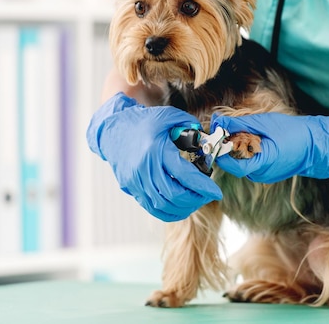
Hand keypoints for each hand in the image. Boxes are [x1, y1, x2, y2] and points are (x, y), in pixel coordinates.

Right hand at [86, 92, 221, 221]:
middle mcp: (145, 169)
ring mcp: (136, 182)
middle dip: (196, 199)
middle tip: (208, 195)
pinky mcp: (132, 189)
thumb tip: (206, 139)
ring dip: (184, 207)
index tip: (216, 192)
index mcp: (156, 150)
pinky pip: (153, 208)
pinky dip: (170, 212)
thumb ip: (189, 124)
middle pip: (174, 195)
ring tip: (197, 200)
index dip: (202, 186)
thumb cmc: (142, 122)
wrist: (112, 130)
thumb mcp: (167, 116)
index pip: (184, 175)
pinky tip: (182, 206)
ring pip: (163, 206)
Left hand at [211, 112, 328, 182]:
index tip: (216, 136)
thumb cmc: (292, 132)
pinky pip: (249, 162)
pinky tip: (254, 139)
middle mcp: (260, 174)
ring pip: (241, 162)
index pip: (232, 165)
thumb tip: (216, 122)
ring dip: (237, 147)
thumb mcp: (263, 123)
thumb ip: (238, 124)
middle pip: (234, 162)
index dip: (220, 151)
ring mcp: (263, 175)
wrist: (314, 144)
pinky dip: (246, 151)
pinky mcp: (265, 173)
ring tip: (246, 132)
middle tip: (227, 128)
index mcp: (262, 164)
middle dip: (227, 146)